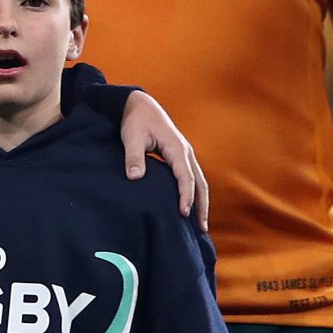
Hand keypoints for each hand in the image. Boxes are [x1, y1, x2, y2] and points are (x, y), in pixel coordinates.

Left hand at [118, 91, 210, 228]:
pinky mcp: (180, 156)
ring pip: (199, 181)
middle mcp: (185, 152)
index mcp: (176, 148)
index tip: (184, 212)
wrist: (139, 105)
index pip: (185, 176)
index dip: (186, 195)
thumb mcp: (131, 137)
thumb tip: (135, 178)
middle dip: (202, 205)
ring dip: (201, 202)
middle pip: (200, 182)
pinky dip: (195, 193)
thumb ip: (133, 157)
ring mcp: (185, 154)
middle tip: (201, 228)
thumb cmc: (135, 121)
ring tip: (200, 224)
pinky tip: (191, 206)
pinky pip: (192, 177)